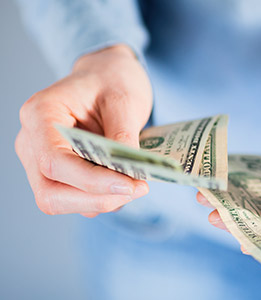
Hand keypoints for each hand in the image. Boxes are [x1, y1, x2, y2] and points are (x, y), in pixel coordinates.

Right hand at [15, 45, 152, 216]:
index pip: (54, 162)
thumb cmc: (112, 82)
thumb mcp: (125, 101)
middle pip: (51, 192)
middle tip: (139, 189)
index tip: (130, 185)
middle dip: (97, 199)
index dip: (92, 181)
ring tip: (137, 184)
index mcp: (40, 114)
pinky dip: (103, 199)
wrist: (108, 77)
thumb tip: (130, 174)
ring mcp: (40, 161)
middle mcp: (31, 141)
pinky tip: (126, 183)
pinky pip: (75, 200)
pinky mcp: (57, 175)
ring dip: (102, 202)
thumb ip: (124, 137)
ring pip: (61, 202)